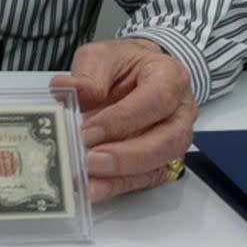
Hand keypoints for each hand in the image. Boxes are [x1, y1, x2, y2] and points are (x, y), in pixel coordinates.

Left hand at [50, 38, 197, 203]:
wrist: (133, 75)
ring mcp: (173, 140)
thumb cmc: (121, 65)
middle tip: (91, 160)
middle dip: (128, 155)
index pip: (156, 100)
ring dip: (122, 176)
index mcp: (170, 77)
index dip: (124, 119)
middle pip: (168, 140)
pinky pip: (144, 180)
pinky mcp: (160, 162)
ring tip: (87, 180)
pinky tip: (90, 189)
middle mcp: (180, 112)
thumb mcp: (101, 57)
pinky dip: (116, 187)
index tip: (89, 130)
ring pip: (160, 165)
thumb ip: (87, 75)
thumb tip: (65, 90)